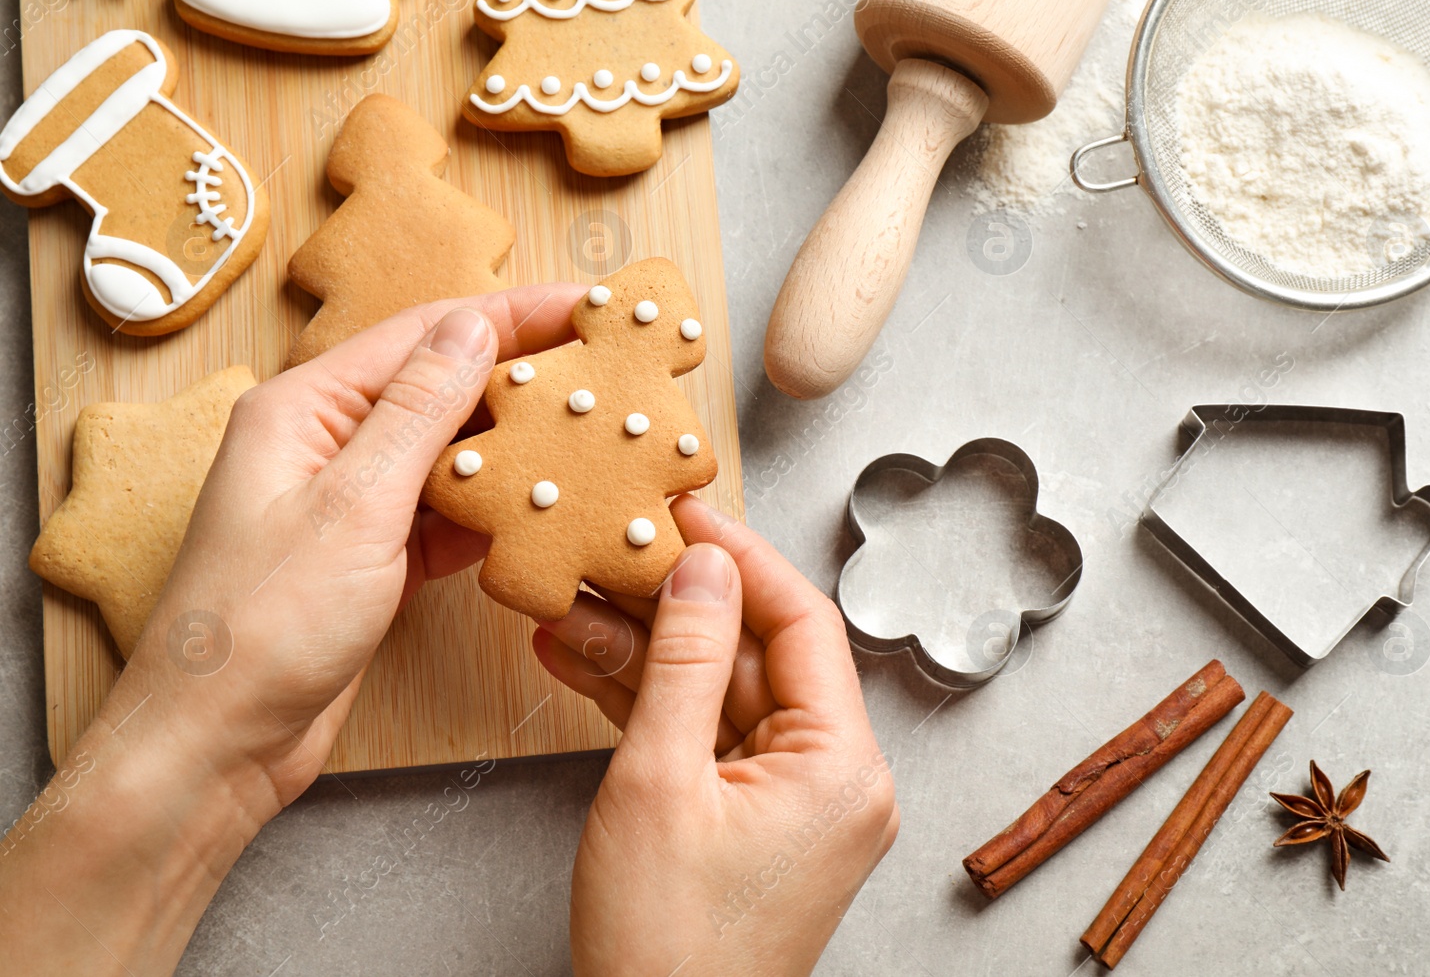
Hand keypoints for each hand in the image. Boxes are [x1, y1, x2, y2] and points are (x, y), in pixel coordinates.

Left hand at [0, 285, 582, 974]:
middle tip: (606, 372)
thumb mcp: (353, 504)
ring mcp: (352, 502)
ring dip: (518, 446)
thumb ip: (419, 411)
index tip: (587, 308)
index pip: (426, 334)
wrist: (216, 744)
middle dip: (524, 377)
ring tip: (593, 436)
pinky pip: (448, 513)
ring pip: (452, 453)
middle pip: (443, 387)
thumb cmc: (258, 627)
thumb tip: (476, 327)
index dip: (514, 315)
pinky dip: (496, 511)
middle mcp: (328, 443)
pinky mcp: (374, 556)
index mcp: (305, 408)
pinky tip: (548, 511)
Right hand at [534, 496, 899, 975]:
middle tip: (613, 555)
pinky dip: (648, 703)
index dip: (740, 557)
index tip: (686, 511)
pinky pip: (704, 736)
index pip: (803, 621)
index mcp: (842, 767)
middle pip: (755, 652)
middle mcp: (834, 779)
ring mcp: (792, 801)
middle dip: (674, 604)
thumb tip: (702, 568)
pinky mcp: (750, 820)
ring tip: (570, 607)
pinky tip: (581, 660)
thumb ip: (681, 661)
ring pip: (718, 691)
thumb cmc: (667, 948)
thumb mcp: (659, 782)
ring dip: (645, 650)